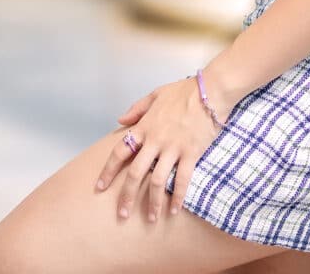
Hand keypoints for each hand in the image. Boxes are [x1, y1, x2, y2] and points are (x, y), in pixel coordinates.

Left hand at [94, 76, 230, 223]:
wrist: (210, 92)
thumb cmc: (183, 91)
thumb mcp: (156, 94)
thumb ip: (137, 109)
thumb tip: (120, 121)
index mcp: (145, 127)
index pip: (120, 151)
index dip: (108, 171)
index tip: (100, 187)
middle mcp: (155, 141)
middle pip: (135, 173)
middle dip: (126, 196)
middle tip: (122, 214)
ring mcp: (173, 148)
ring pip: (157, 181)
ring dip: (152, 203)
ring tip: (150, 219)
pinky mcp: (190, 154)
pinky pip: (182, 180)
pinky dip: (177, 197)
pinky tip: (174, 210)